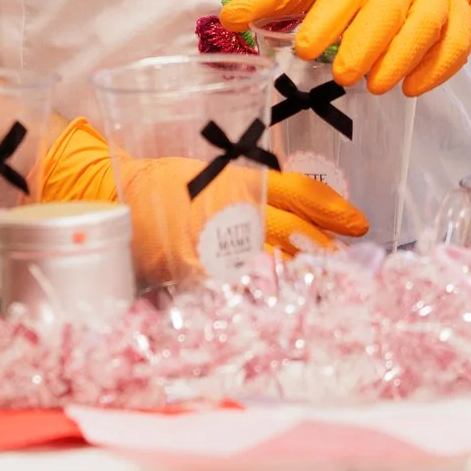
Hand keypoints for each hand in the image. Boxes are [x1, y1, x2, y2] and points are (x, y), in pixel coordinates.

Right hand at [37, 118, 366, 282]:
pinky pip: (238, 282)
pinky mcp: (197, 271)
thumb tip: (297, 211)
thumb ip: (250, 187)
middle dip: (327, 246)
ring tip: (328, 280)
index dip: (332, 207)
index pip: (296, 192)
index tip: (359, 220)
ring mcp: (215, 243)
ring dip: (303, 271)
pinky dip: (261, 289)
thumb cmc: (162, 180)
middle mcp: (231, 210)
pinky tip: (278, 298)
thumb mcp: (210, 172)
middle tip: (351, 257)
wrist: (112, 196)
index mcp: (237, 180)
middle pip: (293, 231)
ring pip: (272, 261)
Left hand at [219, 0, 470, 96]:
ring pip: (425, 24)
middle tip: (341, 77)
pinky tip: (412, 89)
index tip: (304, 49)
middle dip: (365, 42)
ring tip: (375, 87)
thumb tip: (226, 19)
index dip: (326, 17)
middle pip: (387, 7)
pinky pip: (456, 43)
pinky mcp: (460, 18)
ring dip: (401, 57)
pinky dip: (437, 68)